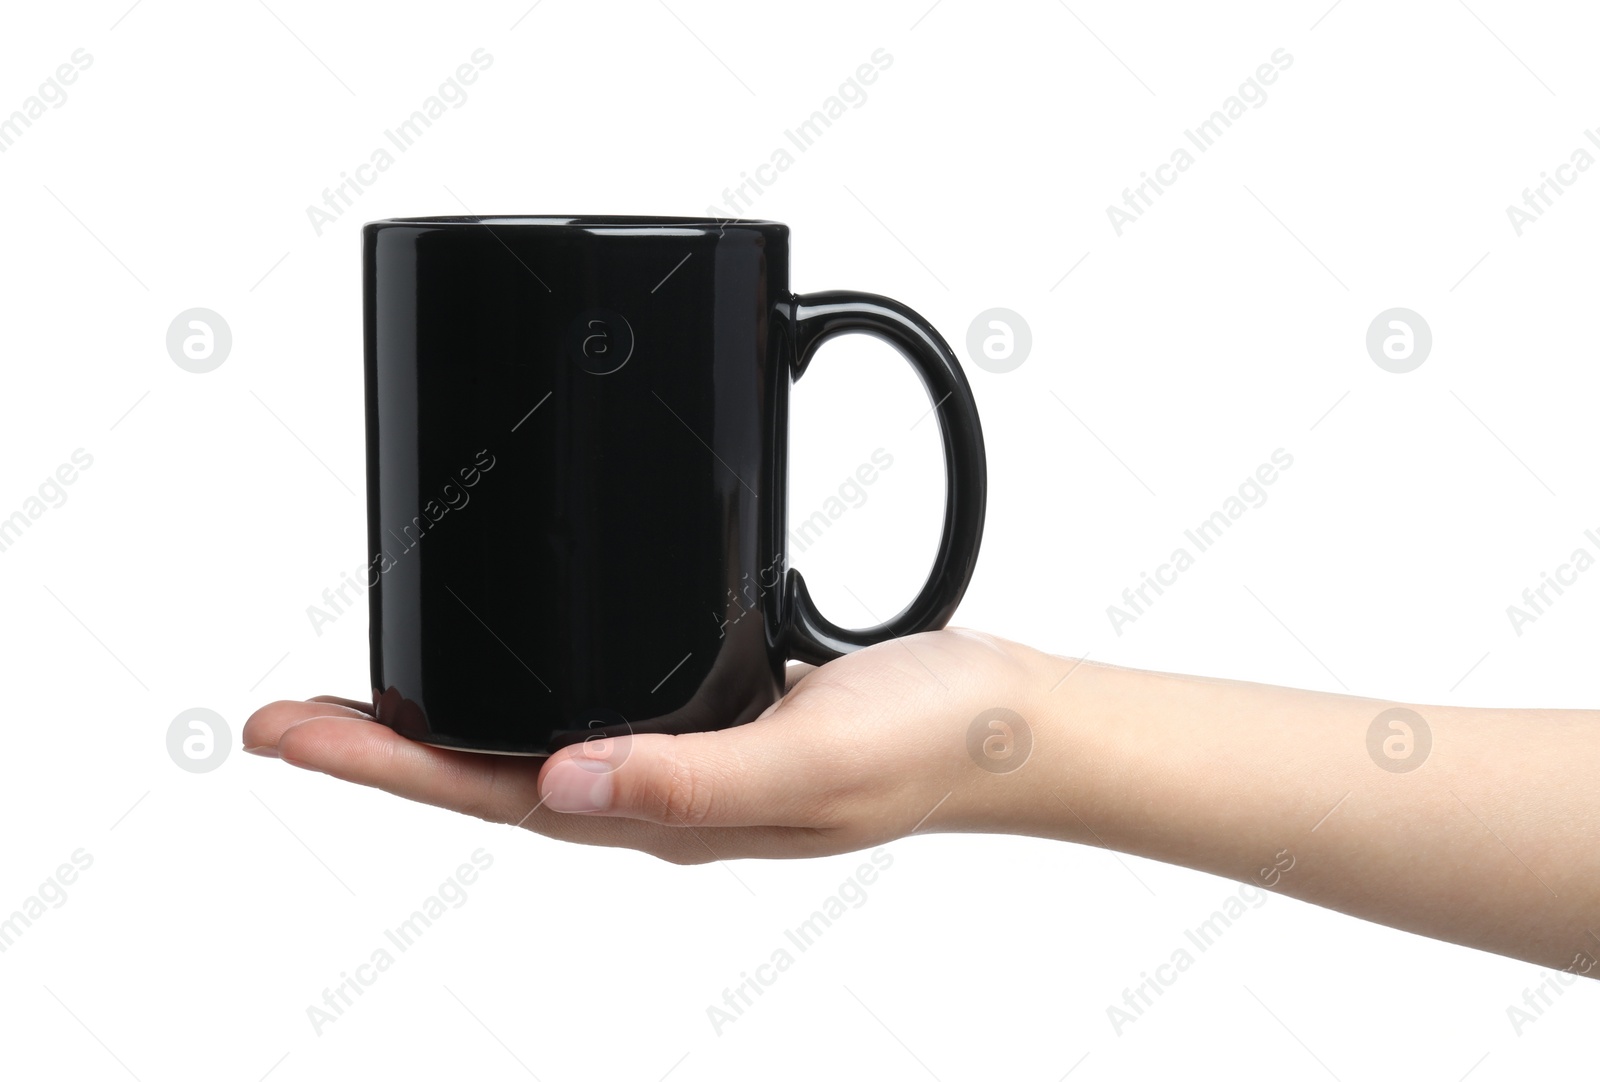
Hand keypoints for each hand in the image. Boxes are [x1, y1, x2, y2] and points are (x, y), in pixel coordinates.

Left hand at [242, 629, 1051, 863]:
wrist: (1009, 723)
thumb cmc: (928, 745)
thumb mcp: (810, 761)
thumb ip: (690, 777)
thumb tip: (558, 781)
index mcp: (666, 814)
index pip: (491, 797)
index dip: (382, 765)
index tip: (288, 729)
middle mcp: (659, 793)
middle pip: (486, 776)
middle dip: (381, 750)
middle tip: (286, 718)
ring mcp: (685, 757)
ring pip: (532, 744)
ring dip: (443, 725)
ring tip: (368, 702)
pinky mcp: (716, 715)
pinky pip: (596, 707)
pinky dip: (530, 688)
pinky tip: (517, 667)